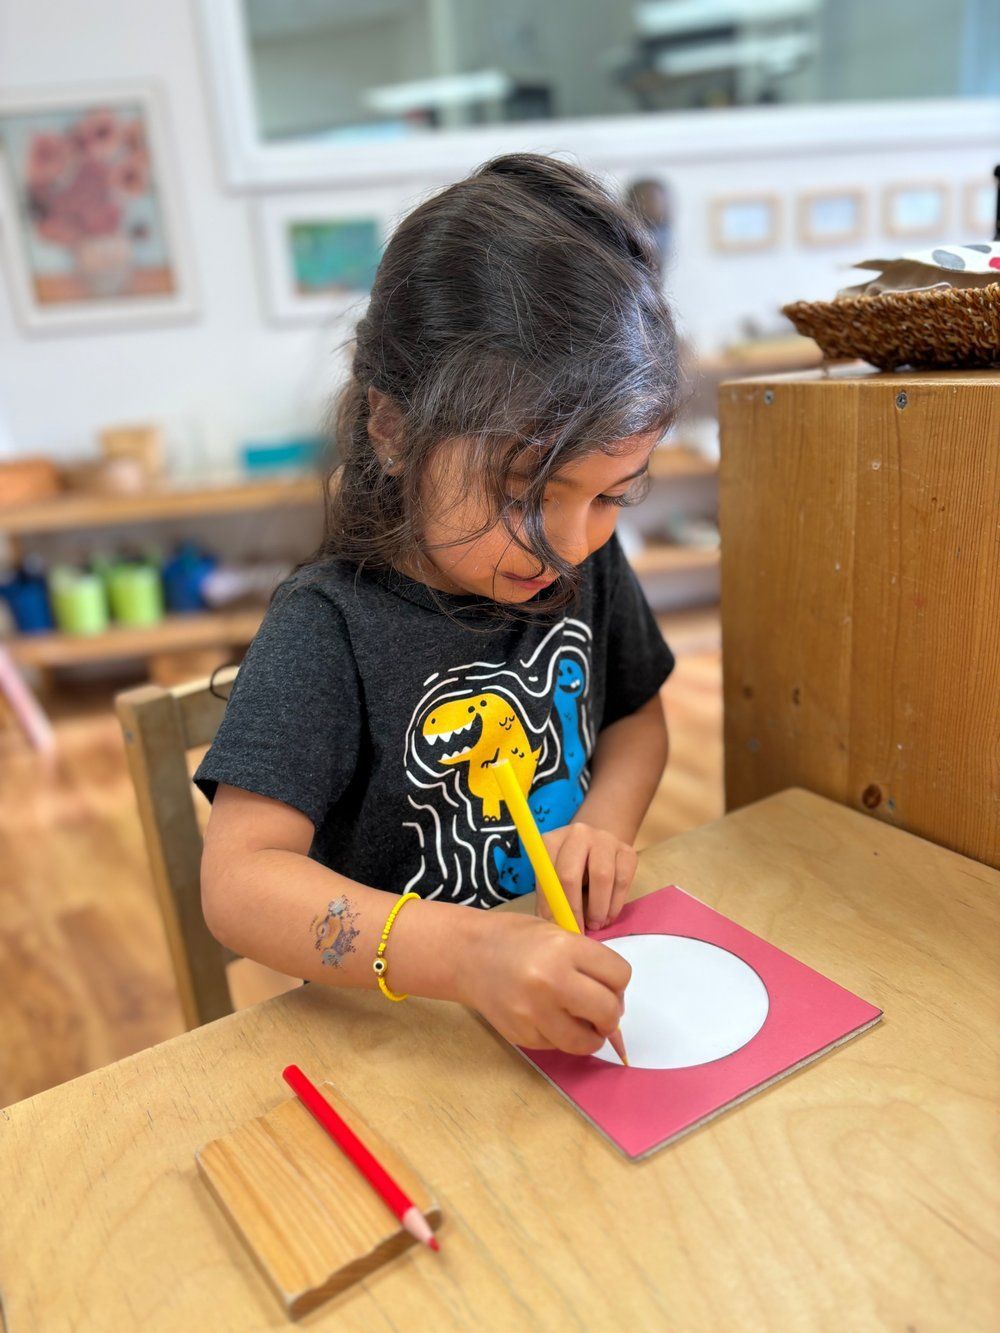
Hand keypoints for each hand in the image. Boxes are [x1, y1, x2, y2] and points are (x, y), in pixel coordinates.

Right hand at [457, 911, 630, 1053]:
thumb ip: (588, 962)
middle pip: (608, 1012)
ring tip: (578, 1019)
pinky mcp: (522, 1036)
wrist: (467, 956)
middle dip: (610, 1013)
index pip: (619, 975)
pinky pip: (559, 1046)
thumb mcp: (557, 934)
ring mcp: (534, 1013)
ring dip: (590, 1034)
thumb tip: (615, 1001)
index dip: (617, 981)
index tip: (606, 982)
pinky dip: (561, 1036)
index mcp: (564, 949)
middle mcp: (550, 981)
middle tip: (599, 1007)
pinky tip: (548, 1017)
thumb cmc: (516, 939)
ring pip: (586, 1041)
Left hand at [537, 821, 637, 932]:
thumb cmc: (571, 869)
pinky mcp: (627, 851)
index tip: (556, 928)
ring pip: (602, 877)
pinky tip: (608, 916)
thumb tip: (553, 926)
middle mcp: (577, 834)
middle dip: (573, 909)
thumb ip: (552, 897)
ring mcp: (604, 839)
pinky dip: (614, 905)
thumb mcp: (555, 878)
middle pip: (570, 874)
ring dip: (597, 908)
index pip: (546, 874)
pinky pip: (622, 881)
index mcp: (552, 840)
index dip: (551, 904)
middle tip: (577, 931)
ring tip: (595, 924)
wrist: (599, 846)